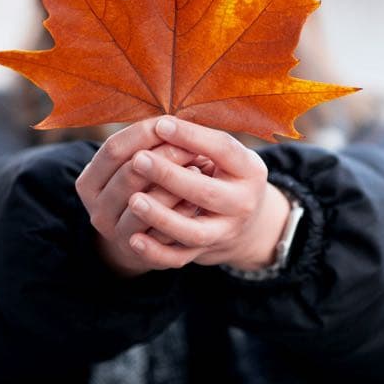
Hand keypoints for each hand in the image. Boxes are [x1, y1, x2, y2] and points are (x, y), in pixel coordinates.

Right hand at [75, 118, 213, 276]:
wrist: (145, 239)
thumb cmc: (144, 187)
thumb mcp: (133, 165)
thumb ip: (145, 145)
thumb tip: (171, 123)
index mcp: (88, 183)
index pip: (113, 149)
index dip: (144, 134)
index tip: (171, 122)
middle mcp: (96, 211)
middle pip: (129, 174)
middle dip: (165, 156)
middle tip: (194, 146)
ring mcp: (116, 235)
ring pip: (145, 205)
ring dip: (174, 184)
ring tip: (199, 169)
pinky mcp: (141, 254)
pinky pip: (162, 233)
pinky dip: (182, 214)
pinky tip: (197, 201)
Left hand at [123, 117, 290, 270]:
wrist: (247, 223)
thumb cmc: (224, 174)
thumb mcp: (226, 155)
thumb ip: (198, 140)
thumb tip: (158, 124)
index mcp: (249, 170)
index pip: (223, 150)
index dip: (192, 137)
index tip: (161, 124)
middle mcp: (242, 204)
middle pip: (206, 192)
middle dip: (170, 176)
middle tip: (139, 159)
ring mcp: (224, 232)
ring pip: (192, 231)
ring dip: (161, 216)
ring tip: (133, 200)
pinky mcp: (205, 253)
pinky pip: (179, 259)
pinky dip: (156, 253)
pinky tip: (133, 240)